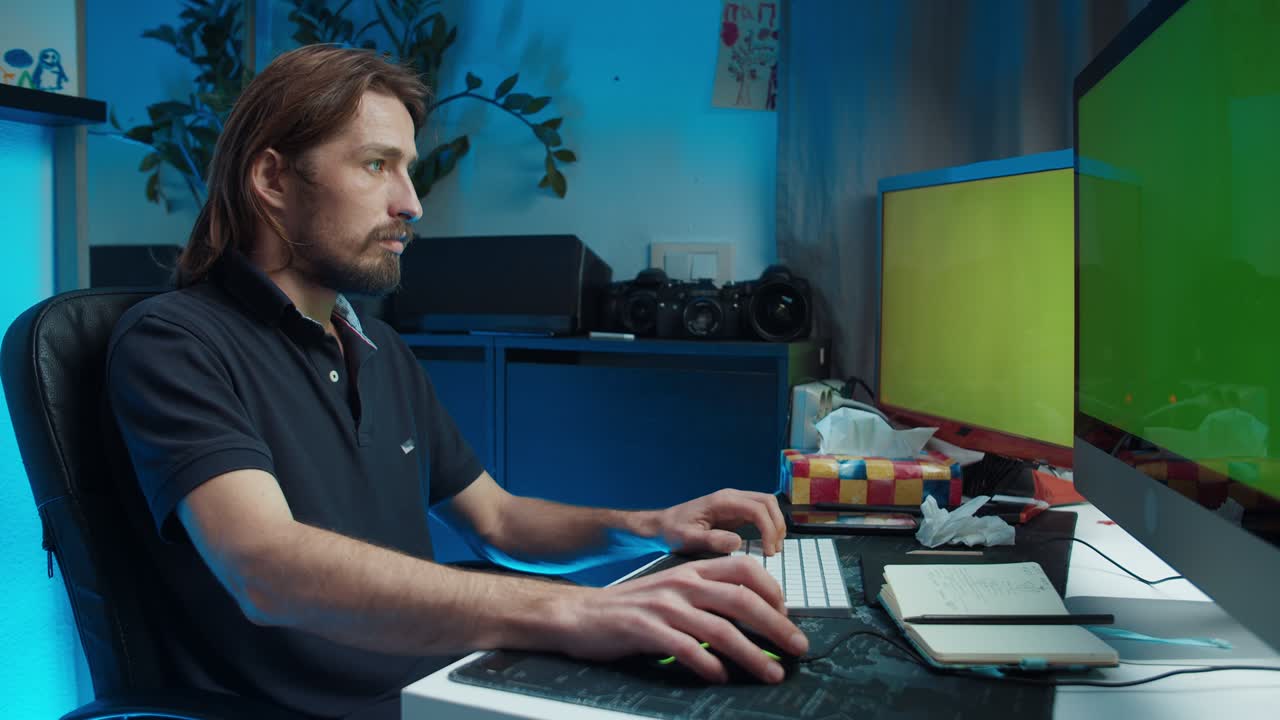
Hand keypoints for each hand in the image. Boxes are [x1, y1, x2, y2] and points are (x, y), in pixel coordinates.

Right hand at [553, 555, 807, 682]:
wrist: (578, 613)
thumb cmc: (630, 607)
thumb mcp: (672, 590)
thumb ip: (705, 596)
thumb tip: (747, 614)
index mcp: (692, 570)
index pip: (745, 569)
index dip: (773, 591)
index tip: (788, 615)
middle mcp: (682, 583)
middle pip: (741, 599)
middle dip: (776, 625)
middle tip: (798, 647)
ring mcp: (664, 606)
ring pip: (720, 629)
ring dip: (752, 653)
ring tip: (772, 672)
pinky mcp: (645, 629)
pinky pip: (685, 649)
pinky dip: (708, 665)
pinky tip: (720, 678)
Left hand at [655, 489, 785, 555]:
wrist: (662, 526)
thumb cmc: (672, 531)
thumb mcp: (688, 539)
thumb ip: (712, 540)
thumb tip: (738, 541)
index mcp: (721, 501)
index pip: (757, 509)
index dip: (769, 529)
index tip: (769, 552)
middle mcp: (731, 498)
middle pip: (768, 502)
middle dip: (777, 525)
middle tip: (774, 550)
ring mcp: (734, 503)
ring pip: (767, 506)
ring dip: (775, 525)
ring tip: (773, 548)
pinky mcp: (735, 512)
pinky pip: (760, 514)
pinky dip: (768, 526)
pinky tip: (766, 543)